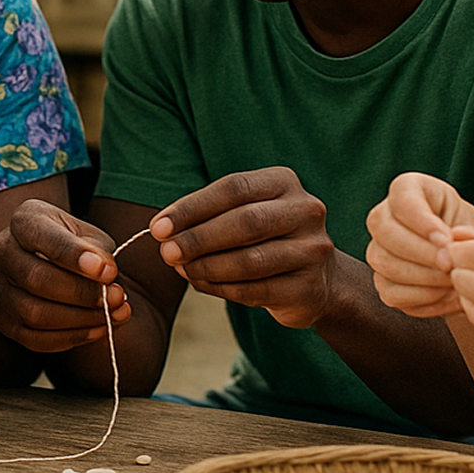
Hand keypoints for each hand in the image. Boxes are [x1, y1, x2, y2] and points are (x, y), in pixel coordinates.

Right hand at [0, 199, 131, 352]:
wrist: (56, 264)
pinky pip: (33, 338)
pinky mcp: (2, 319)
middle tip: (117, 298)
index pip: (45, 239)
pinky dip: (70, 338)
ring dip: (79, 319)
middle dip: (82, 293)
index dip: (76, 257)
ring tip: (112, 315)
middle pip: (37, 279)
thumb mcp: (92, 238)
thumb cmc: (78, 247)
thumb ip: (99, 253)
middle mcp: (2, 250)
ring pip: (34, 313)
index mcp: (26, 220)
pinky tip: (96, 329)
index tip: (109, 271)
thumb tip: (106, 277)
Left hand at [150, 168, 339, 328]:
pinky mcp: (309, 287)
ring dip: (208, 267)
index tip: (158, 227)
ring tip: (182, 270)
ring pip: (251, 260)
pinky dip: (223, 288)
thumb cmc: (265, 239)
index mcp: (284, 182)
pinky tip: (202, 285)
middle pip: (245, 222)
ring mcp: (313, 250)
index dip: (192, 207)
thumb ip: (207, 217)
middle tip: (166, 253)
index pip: (234, 188)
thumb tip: (162, 231)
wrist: (315, 280)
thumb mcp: (243, 213)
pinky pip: (258, 290)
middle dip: (198, 238)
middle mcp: (305, 211)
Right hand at [365, 172, 473, 317]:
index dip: (420, 220)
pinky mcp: (383, 282)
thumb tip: (458, 237)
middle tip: (451, 265)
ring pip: (384, 262)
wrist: (472, 270)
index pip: (401, 197)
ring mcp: (378, 251)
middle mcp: (384, 217)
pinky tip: (444, 294)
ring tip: (453, 281)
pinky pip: (390, 292)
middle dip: (420, 251)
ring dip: (422, 276)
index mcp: (409, 190)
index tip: (446, 239)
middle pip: (384, 230)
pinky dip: (420, 297)